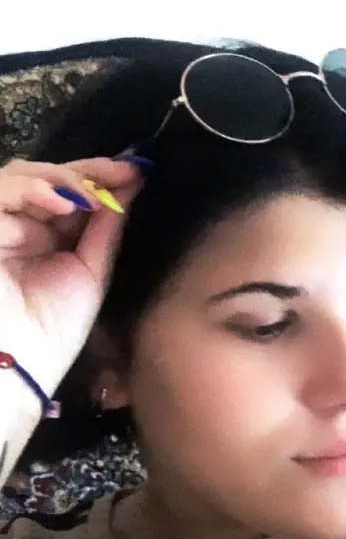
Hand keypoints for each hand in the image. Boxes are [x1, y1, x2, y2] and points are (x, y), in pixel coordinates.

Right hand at [0, 157, 142, 397]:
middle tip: (125, 170)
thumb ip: (105, 228)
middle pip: (50, 179)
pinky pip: (0, 191)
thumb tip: (131, 185)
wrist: (17, 369)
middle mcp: (20, 226)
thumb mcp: (90, 272)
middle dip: (90, 172)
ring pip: (23, 176)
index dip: (102, 179)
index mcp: (46, 239)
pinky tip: (63, 203)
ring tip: (92, 195)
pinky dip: (31, 189)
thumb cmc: (52, 330)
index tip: (139, 170)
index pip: (73, 194)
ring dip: (63, 179)